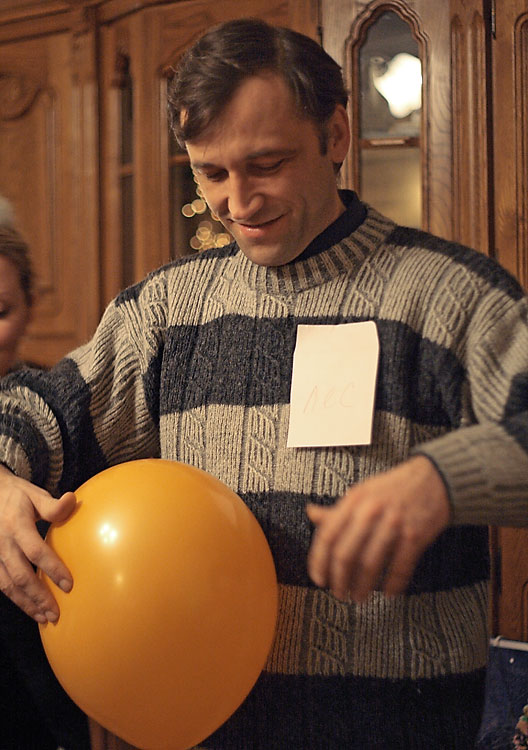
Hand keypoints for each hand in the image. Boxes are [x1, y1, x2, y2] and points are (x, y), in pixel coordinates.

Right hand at [0, 464, 75, 621]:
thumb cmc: (15, 496)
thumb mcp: (33, 494)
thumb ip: (52, 505)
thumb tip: (72, 500)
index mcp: (16, 525)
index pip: (36, 551)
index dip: (52, 569)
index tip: (68, 585)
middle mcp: (2, 543)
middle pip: (20, 576)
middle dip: (39, 597)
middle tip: (56, 614)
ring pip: (7, 586)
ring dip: (26, 604)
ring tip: (44, 618)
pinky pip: (1, 585)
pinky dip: (16, 599)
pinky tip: (30, 608)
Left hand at [307, 456, 450, 601]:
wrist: (434, 479)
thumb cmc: (393, 488)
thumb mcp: (362, 492)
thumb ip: (338, 509)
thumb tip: (311, 513)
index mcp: (354, 500)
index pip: (328, 535)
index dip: (319, 561)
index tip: (318, 578)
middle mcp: (371, 511)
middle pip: (346, 553)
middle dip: (339, 580)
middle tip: (338, 594)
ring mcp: (394, 524)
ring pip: (370, 564)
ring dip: (362, 586)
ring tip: (358, 597)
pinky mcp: (415, 535)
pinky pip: (400, 567)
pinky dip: (392, 584)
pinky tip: (387, 593)